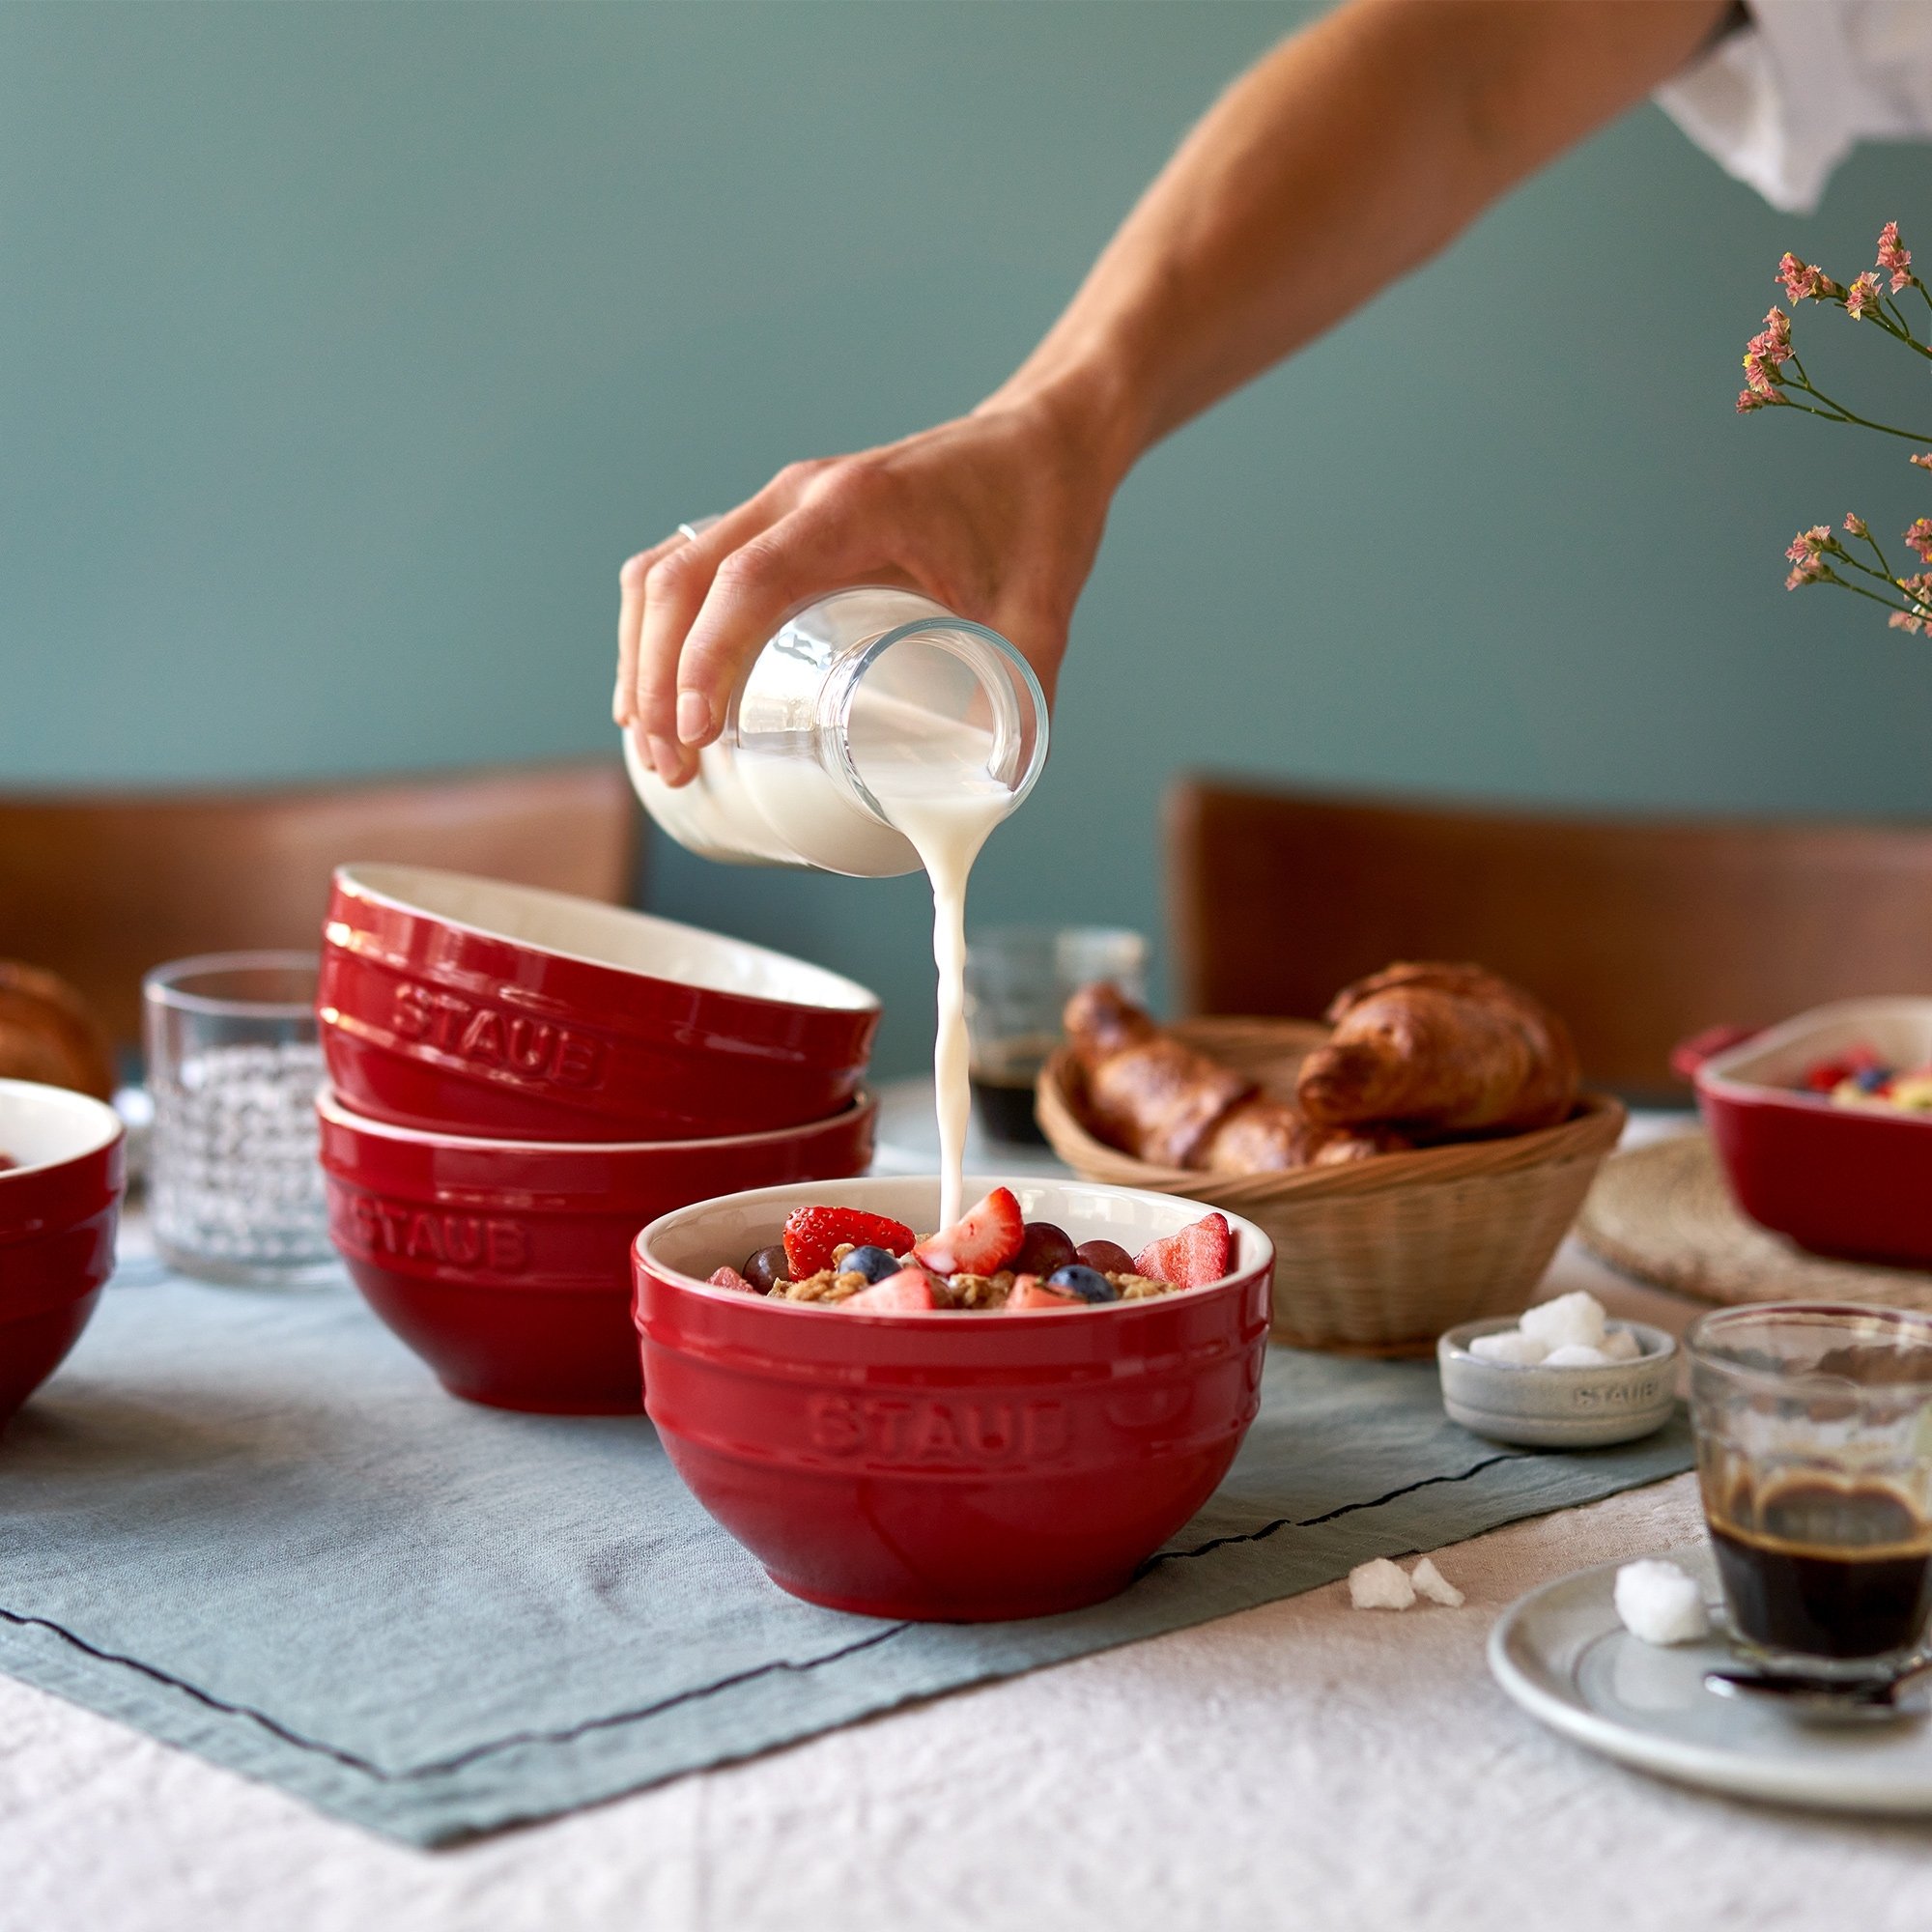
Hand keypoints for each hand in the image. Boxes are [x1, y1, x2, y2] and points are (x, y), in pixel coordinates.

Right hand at [614, 388, 1124, 784]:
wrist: (1040, 443)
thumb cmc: (1040, 515)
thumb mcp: (1042, 611)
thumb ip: (1024, 697)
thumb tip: (990, 798)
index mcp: (857, 507)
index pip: (750, 578)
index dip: (709, 657)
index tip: (699, 733)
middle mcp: (801, 494)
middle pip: (684, 579)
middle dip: (658, 679)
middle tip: (672, 766)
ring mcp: (780, 503)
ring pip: (669, 570)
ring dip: (644, 658)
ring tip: (657, 746)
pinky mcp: (777, 521)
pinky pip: (687, 566)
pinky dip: (659, 629)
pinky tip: (656, 690)